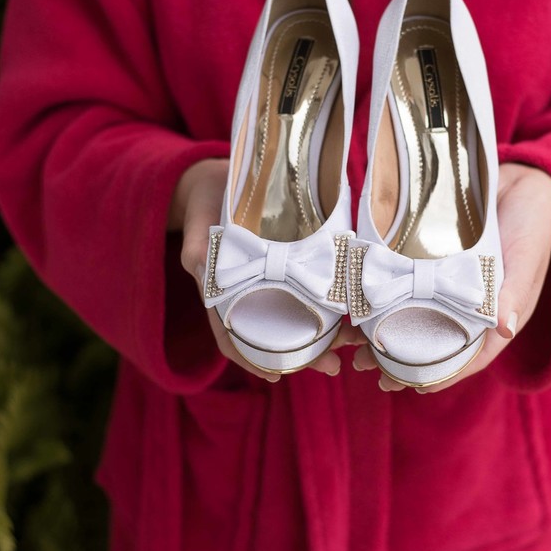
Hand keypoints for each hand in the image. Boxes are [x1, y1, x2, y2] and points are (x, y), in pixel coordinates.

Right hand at [171, 159, 360, 381]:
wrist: (225, 174)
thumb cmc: (207, 199)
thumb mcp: (199, 221)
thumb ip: (198, 248)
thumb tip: (198, 264)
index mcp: (222, 293)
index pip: (233, 337)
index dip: (252, 359)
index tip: (276, 377)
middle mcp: (248, 293)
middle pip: (274, 334)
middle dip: (303, 353)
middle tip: (332, 365)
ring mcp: (271, 280)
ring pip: (298, 315)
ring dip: (325, 333)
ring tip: (351, 344)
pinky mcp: (292, 262)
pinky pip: (312, 290)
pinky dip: (329, 304)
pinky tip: (350, 312)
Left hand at [353, 162, 550, 392]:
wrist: (525, 179)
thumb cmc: (533, 222)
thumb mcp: (526, 256)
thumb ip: (514, 291)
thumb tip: (505, 328)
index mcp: (495, 316)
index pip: (466, 355)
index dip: (441, 374)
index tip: (413, 388)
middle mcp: (467, 306)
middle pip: (430, 340)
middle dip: (397, 356)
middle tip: (364, 365)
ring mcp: (447, 284)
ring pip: (410, 315)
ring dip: (380, 328)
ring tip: (348, 341)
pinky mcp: (430, 261)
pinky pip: (403, 282)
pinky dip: (380, 294)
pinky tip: (354, 299)